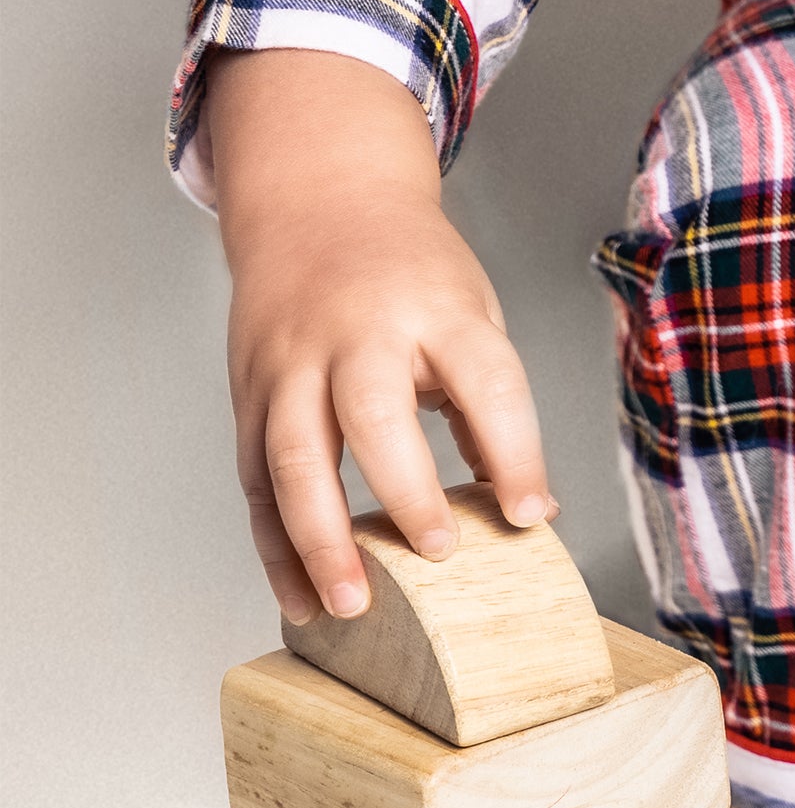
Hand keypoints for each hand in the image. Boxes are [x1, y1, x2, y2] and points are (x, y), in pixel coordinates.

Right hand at [210, 47, 554, 620]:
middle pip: (373, 415)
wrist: (319, 201)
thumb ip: (491, 403)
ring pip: (294, 458)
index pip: (484, 382)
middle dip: (405, 493)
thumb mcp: (472, 310)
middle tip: (438, 557)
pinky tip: (302, 593)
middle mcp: (358, 334)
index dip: (513, 453)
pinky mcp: (250, 393)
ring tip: (354, 605)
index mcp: (436, 308)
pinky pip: (255, 481)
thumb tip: (525, 506)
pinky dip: (274, 545)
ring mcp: (293, 364)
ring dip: (319, 540)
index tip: (531, 515)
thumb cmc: (411, 268)